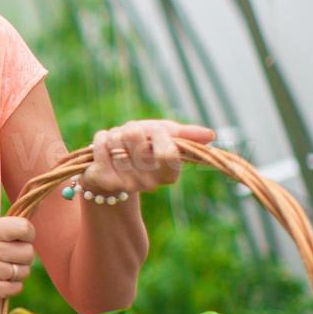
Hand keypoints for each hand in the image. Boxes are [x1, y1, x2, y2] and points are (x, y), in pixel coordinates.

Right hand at [0, 217, 35, 313]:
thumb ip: (10, 230)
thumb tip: (33, 220)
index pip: (24, 227)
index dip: (27, 237)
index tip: (15, 243)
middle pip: (28, 251)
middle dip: (22, 260)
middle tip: (4, 263)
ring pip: (23, 271)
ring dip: (16, 276)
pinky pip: (16, 287)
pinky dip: (11, 289)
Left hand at [83, 120, 215, 194]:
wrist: (109, 167)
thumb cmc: (140, 148)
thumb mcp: (164, 136)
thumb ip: (186, 135)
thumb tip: (212, 135)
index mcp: (169, 174)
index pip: (168, 151)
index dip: (159, 134)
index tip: (155, 133)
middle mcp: (149, 183)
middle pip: (136, 137)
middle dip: (131, 129)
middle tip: (131, 138)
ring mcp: (126, 184)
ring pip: (116, 140)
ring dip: (115, 135)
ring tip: (117, 145)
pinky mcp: (104, 180)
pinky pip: (100, 144)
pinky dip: (101, 139)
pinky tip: (104, 148)